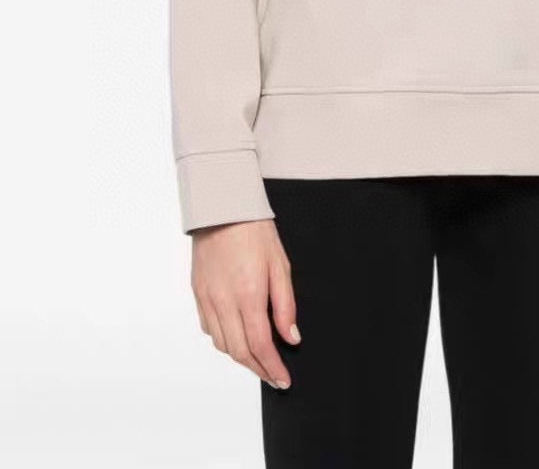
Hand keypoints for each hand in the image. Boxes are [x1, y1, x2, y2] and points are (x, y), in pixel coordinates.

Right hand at [191, 218, 300, 388]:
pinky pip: (209, 327)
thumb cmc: (254, 231)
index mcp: (248, 294)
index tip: (282, 379)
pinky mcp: (198, 293)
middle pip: (239, 351)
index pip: (260, 344)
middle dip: (258, 369)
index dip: (272, 367)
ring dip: (241, 357)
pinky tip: (237, 336)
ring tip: (258, 359)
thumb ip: (285, 305)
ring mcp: (207, 298)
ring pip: (222, 343)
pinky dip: (224, 339)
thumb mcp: (280, 265)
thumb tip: (291, 337)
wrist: (222, 208)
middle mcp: (224, 301)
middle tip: (273, 377)